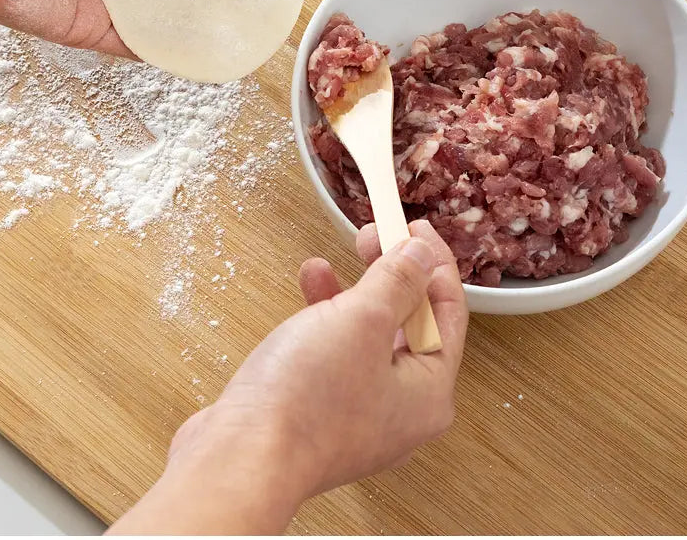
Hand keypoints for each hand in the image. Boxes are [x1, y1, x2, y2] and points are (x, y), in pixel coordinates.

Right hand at [108, 221, 467, 534]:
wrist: (238, 458)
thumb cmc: (306, 401)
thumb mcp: (363, 319)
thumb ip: (398, 281)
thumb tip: (420, 255)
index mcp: (429, 392)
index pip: (448, 312)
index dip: (432, 262)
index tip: (414, 228)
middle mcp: (402, 408)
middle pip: (410, 322)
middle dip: (390, 272)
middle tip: (375, 234)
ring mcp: (361, 413)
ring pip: (370, 334)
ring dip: (354, 289)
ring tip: (337, 254)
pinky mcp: (323, 411)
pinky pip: (337, 351)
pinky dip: (326, 316)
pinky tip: (309, 285)